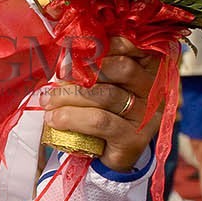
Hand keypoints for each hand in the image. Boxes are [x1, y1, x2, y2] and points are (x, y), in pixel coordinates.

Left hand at [42, 37, 159, 172]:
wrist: (103, 154)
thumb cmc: (98, 110)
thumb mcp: (96, 84)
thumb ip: (89, 66)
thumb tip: (65, 54)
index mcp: (147, 68)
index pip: (132, 47)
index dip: (101, 46)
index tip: (71, 52)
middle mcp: (153, 90)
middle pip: (121, 68)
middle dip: (83, 71)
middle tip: (57, 79)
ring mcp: (147, 115)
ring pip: (106, 95)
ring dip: (69, 97)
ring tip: (48, 102)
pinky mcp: (134, 139)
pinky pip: (100, 121)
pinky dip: (72, 118)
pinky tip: (55, 119)